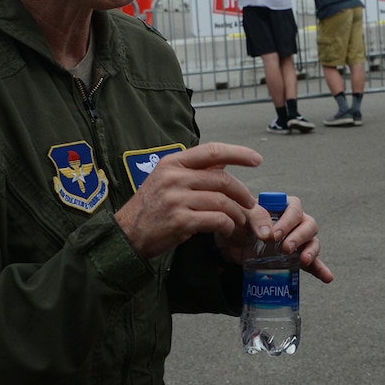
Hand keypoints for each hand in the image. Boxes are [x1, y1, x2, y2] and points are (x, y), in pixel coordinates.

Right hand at [114, 143, 259, 258]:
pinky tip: (227, 228)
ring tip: (238, 219)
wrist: (127, 233)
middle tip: (249, 202)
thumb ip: (192, 170)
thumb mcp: (166, 179)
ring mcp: (176, 199)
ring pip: (222, 201)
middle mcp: (174, 177)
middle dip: (242, 192)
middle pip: (222, 179)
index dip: (238, 153)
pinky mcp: (180, 220)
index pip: (212, 151)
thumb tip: (223, 161)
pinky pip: (216, 219)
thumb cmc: (150, 207)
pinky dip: (227, 225)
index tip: (257, 159)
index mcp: (172, 163)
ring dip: (236, 212)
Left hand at [216, 193, 334, 283]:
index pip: (294, 209)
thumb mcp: (243, 215)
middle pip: (308, 225)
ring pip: (313, 242)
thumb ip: (255, 218)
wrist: (229, 242)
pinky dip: (320, 270)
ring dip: (311, 251)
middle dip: (299, 237)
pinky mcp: (295, 259)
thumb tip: (268, 234)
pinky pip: (312, 264)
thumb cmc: (238, 222)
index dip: (288, 221)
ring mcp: (297, 241)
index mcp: (283, 207)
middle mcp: (294, 222)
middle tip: (286, 248)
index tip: (275, 235)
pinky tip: (327, 277)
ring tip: (304, 260)